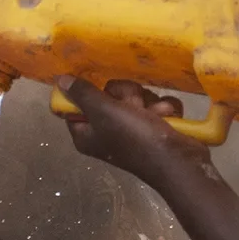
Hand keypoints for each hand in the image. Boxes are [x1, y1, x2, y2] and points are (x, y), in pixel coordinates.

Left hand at [55, 76, 211, 186]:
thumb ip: (82, 94)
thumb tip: (61, 80)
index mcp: (87, 133)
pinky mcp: (153, 126)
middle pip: (109, 95)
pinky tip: (167, 118)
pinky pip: (154, 104)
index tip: (99, 88)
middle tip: (131, 106)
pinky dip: (162, 109)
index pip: (76, 106)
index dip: (87, 94)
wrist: (177, 159)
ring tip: (155, 115)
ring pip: (135, 96)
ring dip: (148, 101)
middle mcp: (106, 131)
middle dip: (126, 95)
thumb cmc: (135, 138)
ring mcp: (131, 129)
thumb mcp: (103, 111)